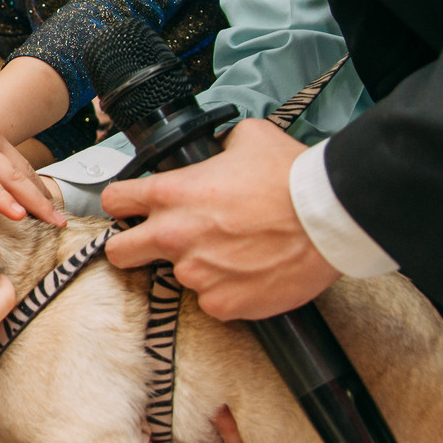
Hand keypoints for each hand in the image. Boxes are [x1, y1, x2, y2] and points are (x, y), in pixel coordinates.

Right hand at [0, 69, 62, 223]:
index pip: (15, 161)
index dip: (32, 183)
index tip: (46, 202)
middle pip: (21, 171)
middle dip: (43, 197)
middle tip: (61, 220)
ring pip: (11, 178)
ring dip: (35, 202)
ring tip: (54, 222)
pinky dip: (3, 199)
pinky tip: (19, 214)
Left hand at [100, 118, 338, 317]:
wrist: (328, 220)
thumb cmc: (291, 179)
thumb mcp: (247, 138)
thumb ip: (218, 145)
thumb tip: (216, 148)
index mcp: (172, 194)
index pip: (114, 201)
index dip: (122, 204)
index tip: (131, 210)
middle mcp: (175, 235)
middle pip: (120, 252)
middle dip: (133, 247)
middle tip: (161, 243)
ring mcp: (196, 274)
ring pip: (177, 276)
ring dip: (198, 266)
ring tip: (236, 251)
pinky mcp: (222, 304)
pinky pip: (212, 301)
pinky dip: (226, 290)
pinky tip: (250, 272)